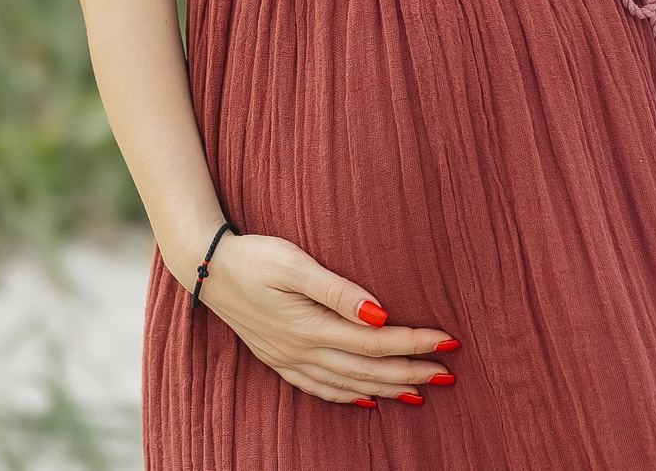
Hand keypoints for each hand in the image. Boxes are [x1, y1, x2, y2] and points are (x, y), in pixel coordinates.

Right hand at [191, 232, 457, 405]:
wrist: (206, 268)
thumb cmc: (255, 256)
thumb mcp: (295, 264)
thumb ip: (338, 290)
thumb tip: (380, 312)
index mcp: (311, 328)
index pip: (377, 342)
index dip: (415, 343)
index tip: (448, 341)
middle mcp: (302, 351)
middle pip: (368, 370)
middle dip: (411, 373)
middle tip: (449, 374)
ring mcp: (289, 360)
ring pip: (348, 385)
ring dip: (387, 389)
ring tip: (421, 392)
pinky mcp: (279, 360)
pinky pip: (320, 389)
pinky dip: (349, 397)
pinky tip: (366, 400)